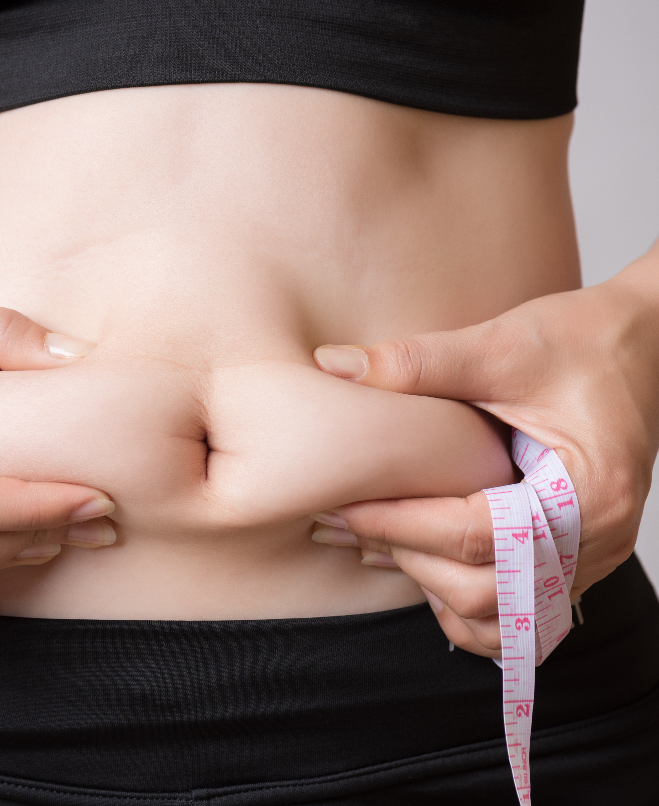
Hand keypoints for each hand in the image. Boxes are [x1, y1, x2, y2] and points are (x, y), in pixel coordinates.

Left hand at [310, 262, 658, 656]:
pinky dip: (463, 603)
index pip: (477, 537)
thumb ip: (417, 363)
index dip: (401, 524)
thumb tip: (334, 366)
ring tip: (377, 539)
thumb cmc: (580, 340)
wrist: (638, 342)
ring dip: (430, 588)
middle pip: (482, 591)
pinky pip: (516, 616)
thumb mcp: (499, 343)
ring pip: (497, 620)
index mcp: (590, 492)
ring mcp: (589, 558)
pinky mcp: (571, 559)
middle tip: (347, 520)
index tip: (344, 506)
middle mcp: (598, 539)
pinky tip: (419, 560)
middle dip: (406, 557)